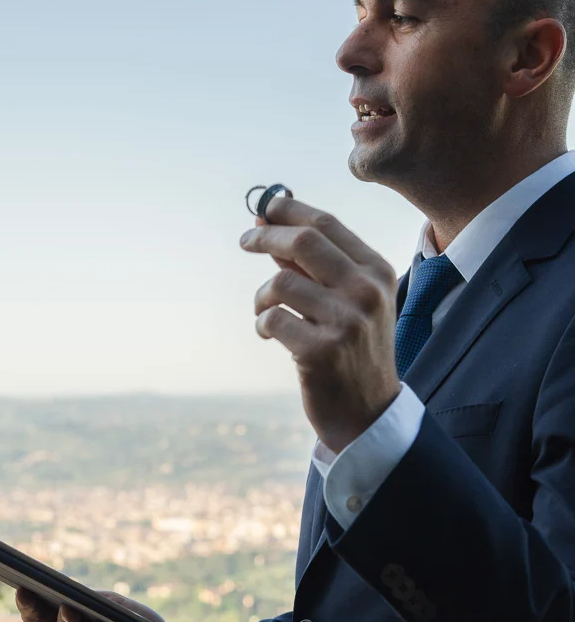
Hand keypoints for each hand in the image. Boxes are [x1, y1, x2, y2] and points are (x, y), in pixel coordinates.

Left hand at [241, 199, 400, 453]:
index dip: (290, 210)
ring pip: (281, 283)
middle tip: (245, 240)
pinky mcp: (321, 352)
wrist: (368, 413)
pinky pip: (272, 320)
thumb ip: (313, 262)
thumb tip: (270, 219)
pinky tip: (270, 335)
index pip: (327, 225)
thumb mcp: (346, 300)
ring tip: (265, 311)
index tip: (264, 208)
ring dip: (262, 296)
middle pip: (304, 242)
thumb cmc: (352, 350)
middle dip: (266, 236)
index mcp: (377, 272)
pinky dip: (262, 324)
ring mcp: (346, 322)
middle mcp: (367, 292)